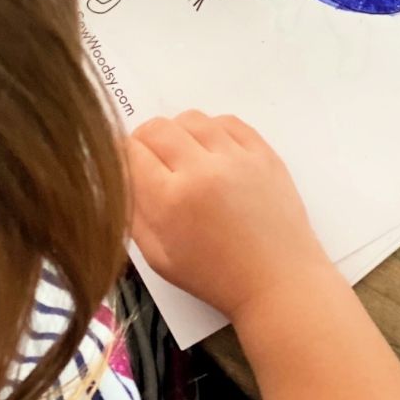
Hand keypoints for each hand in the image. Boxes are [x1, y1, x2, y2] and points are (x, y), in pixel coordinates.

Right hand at [127, 112, 329, 320]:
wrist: (278, 281)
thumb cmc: (215, 277)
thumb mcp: (158, 257)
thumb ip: (133, 213)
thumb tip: (121, 176)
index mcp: (170, 199)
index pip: (130, 152)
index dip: (121, 156)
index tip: (126, 165)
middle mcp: (202, 169)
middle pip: (157, 128)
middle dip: (145, 141)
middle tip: (151, 160)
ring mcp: (236, 157)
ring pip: (191, 119)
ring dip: (178, 132)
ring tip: (183, 156)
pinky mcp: (263, 152)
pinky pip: (228, 121)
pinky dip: (212, 130)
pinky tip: (212, 150)